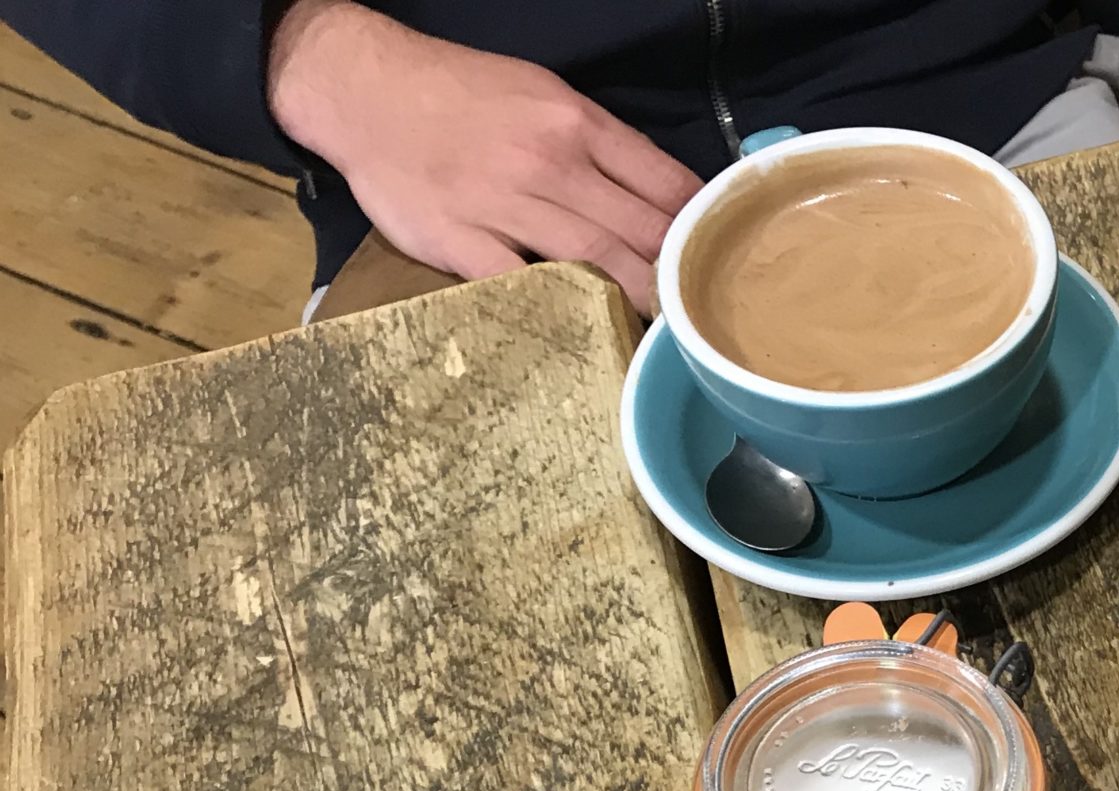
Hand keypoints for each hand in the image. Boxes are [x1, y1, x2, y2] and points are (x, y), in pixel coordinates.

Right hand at [268, 0, 701, 310]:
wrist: (362, 89)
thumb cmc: (460, 95)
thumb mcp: (543, 96)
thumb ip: (602, 146)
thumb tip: (663, 196)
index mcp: (576, 123)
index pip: (666, 182)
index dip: (700, 226)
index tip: (717, 259)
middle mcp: (548, 163)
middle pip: (640, 231)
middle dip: (678, 275)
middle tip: (703, 313)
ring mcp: (503, 205)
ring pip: (594, 262)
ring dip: (637, 300)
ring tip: (667, 334)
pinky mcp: (460, 242)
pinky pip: (521, 287)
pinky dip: (559, 311)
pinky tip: (590, 334)